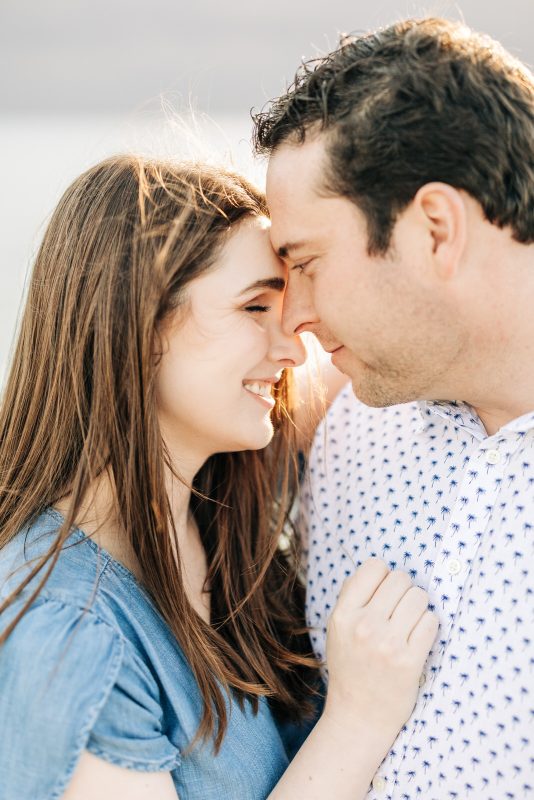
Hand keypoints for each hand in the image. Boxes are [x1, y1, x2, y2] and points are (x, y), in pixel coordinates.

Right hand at [323, 558, 438, 740]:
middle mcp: (363, 625)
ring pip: (419, 596)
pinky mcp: (409, 661)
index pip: (374, 567)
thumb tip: (380, 568)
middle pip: (401, 579)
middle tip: (400, 611)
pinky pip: (431, 621)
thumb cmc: (351, 667)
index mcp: (343, 614)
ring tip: (409, 625)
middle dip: (404, 591)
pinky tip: (418, 639)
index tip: (384, 594)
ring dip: (419, 608)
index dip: (384, 577)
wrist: (358, 717)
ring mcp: (387, 643)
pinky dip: (428, 626)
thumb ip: (353, 597)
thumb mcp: (338, 629)